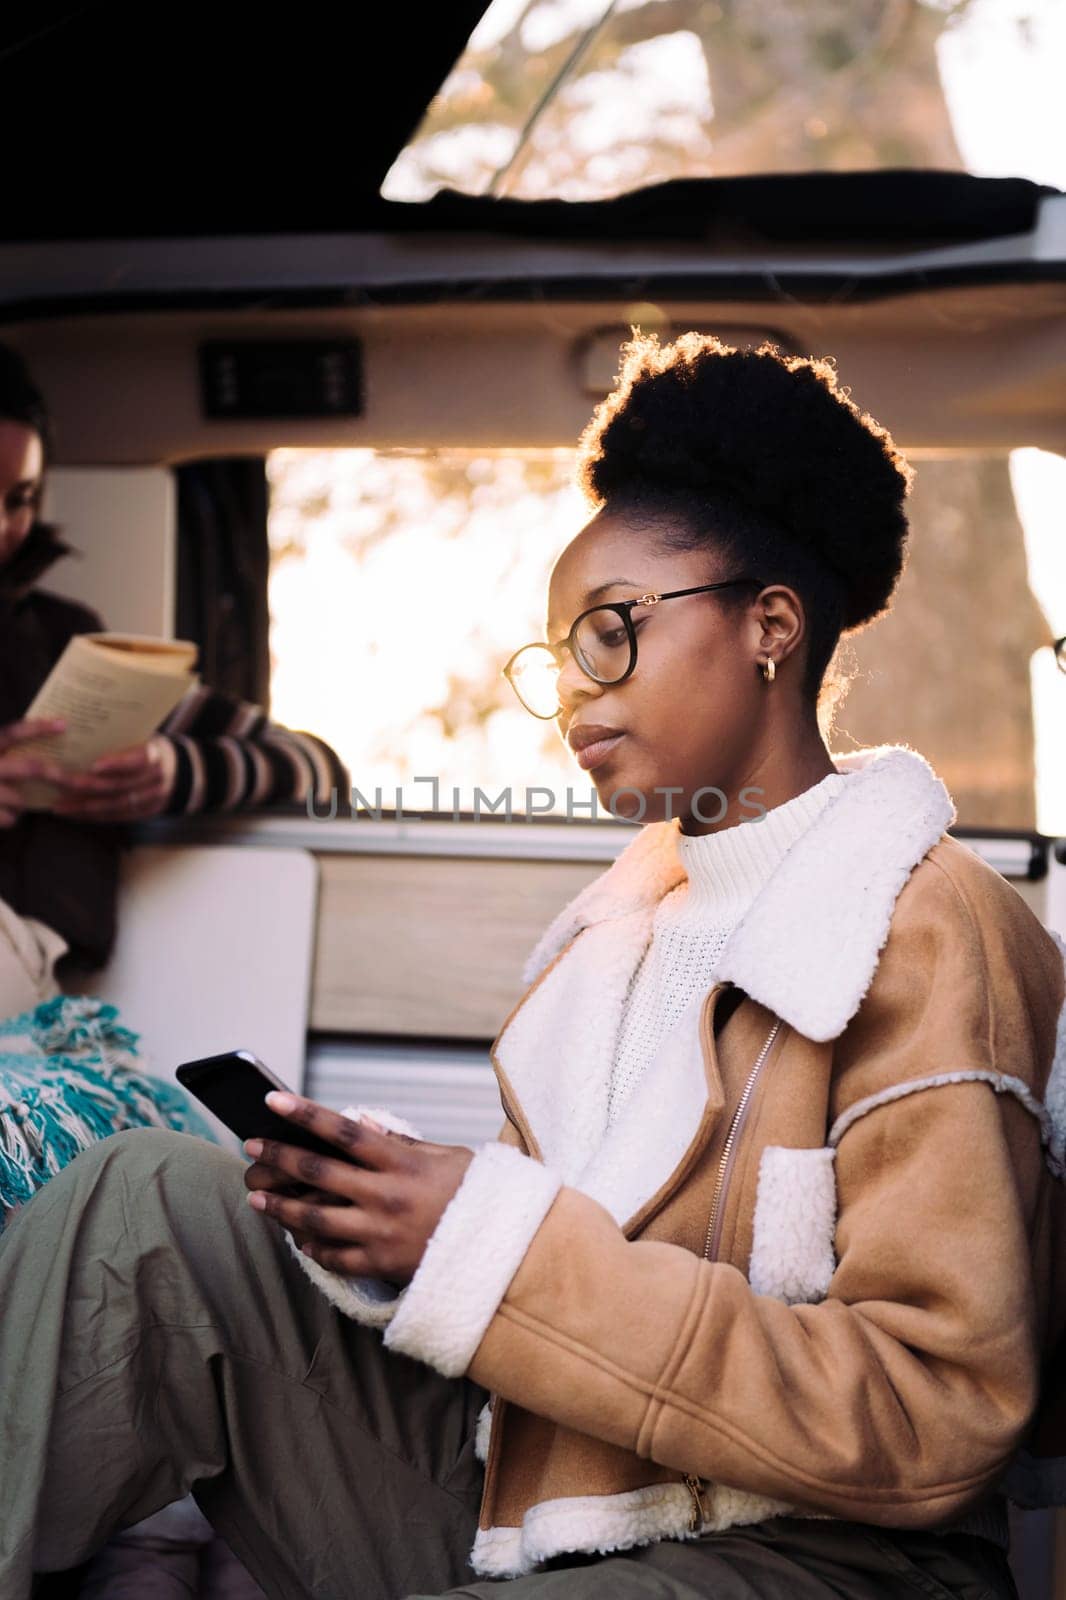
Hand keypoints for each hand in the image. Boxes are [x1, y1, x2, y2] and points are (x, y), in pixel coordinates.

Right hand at [0, 718, 70, 825]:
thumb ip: (4, 751)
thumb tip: (46, 744)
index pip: (12, 733)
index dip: (37, 728)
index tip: (63, 724)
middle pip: (29, 768)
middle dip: (57, 774)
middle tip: (74, 780)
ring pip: (20, 799)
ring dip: (22, 802)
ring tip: (14, 800)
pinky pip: (10, 818)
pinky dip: (10, 817)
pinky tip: (1, 812)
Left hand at [51, 735, 175, 822]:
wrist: (181, 770)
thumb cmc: (150, 747)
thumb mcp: (144, 737)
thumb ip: (120, 739)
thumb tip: (78, 735)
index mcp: (157, 755)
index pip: (138, 760)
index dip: (117, 764)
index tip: (94, 766)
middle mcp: (157, 779)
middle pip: (119, 786)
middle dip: (86, 787)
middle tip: (59, 784)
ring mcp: (153, 799)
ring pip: (115, 805)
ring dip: (84, 807)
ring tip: (60, 805)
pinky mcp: (147, 813)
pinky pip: (117, 817)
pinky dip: (93, 816)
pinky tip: (74, 813)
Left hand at [242, 1093, 473, 1283]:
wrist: (502, 1252)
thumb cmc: (477, 1197)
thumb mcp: (449, 1157)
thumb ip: (402, 1142)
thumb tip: (360, 1123)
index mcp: (402, 1163)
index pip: (343, 1132)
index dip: (305, 1115)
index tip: (273, 1101)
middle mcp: (386, 1196)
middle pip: (319, 1172)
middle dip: (279, 1156)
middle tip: (252, 1146)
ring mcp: (380, 1233)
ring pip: (315, 1219)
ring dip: (281, 1207)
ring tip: (256, 1197)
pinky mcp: (382, 1266)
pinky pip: (336, 1258)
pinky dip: (313, 1248)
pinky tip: (297, 1239)